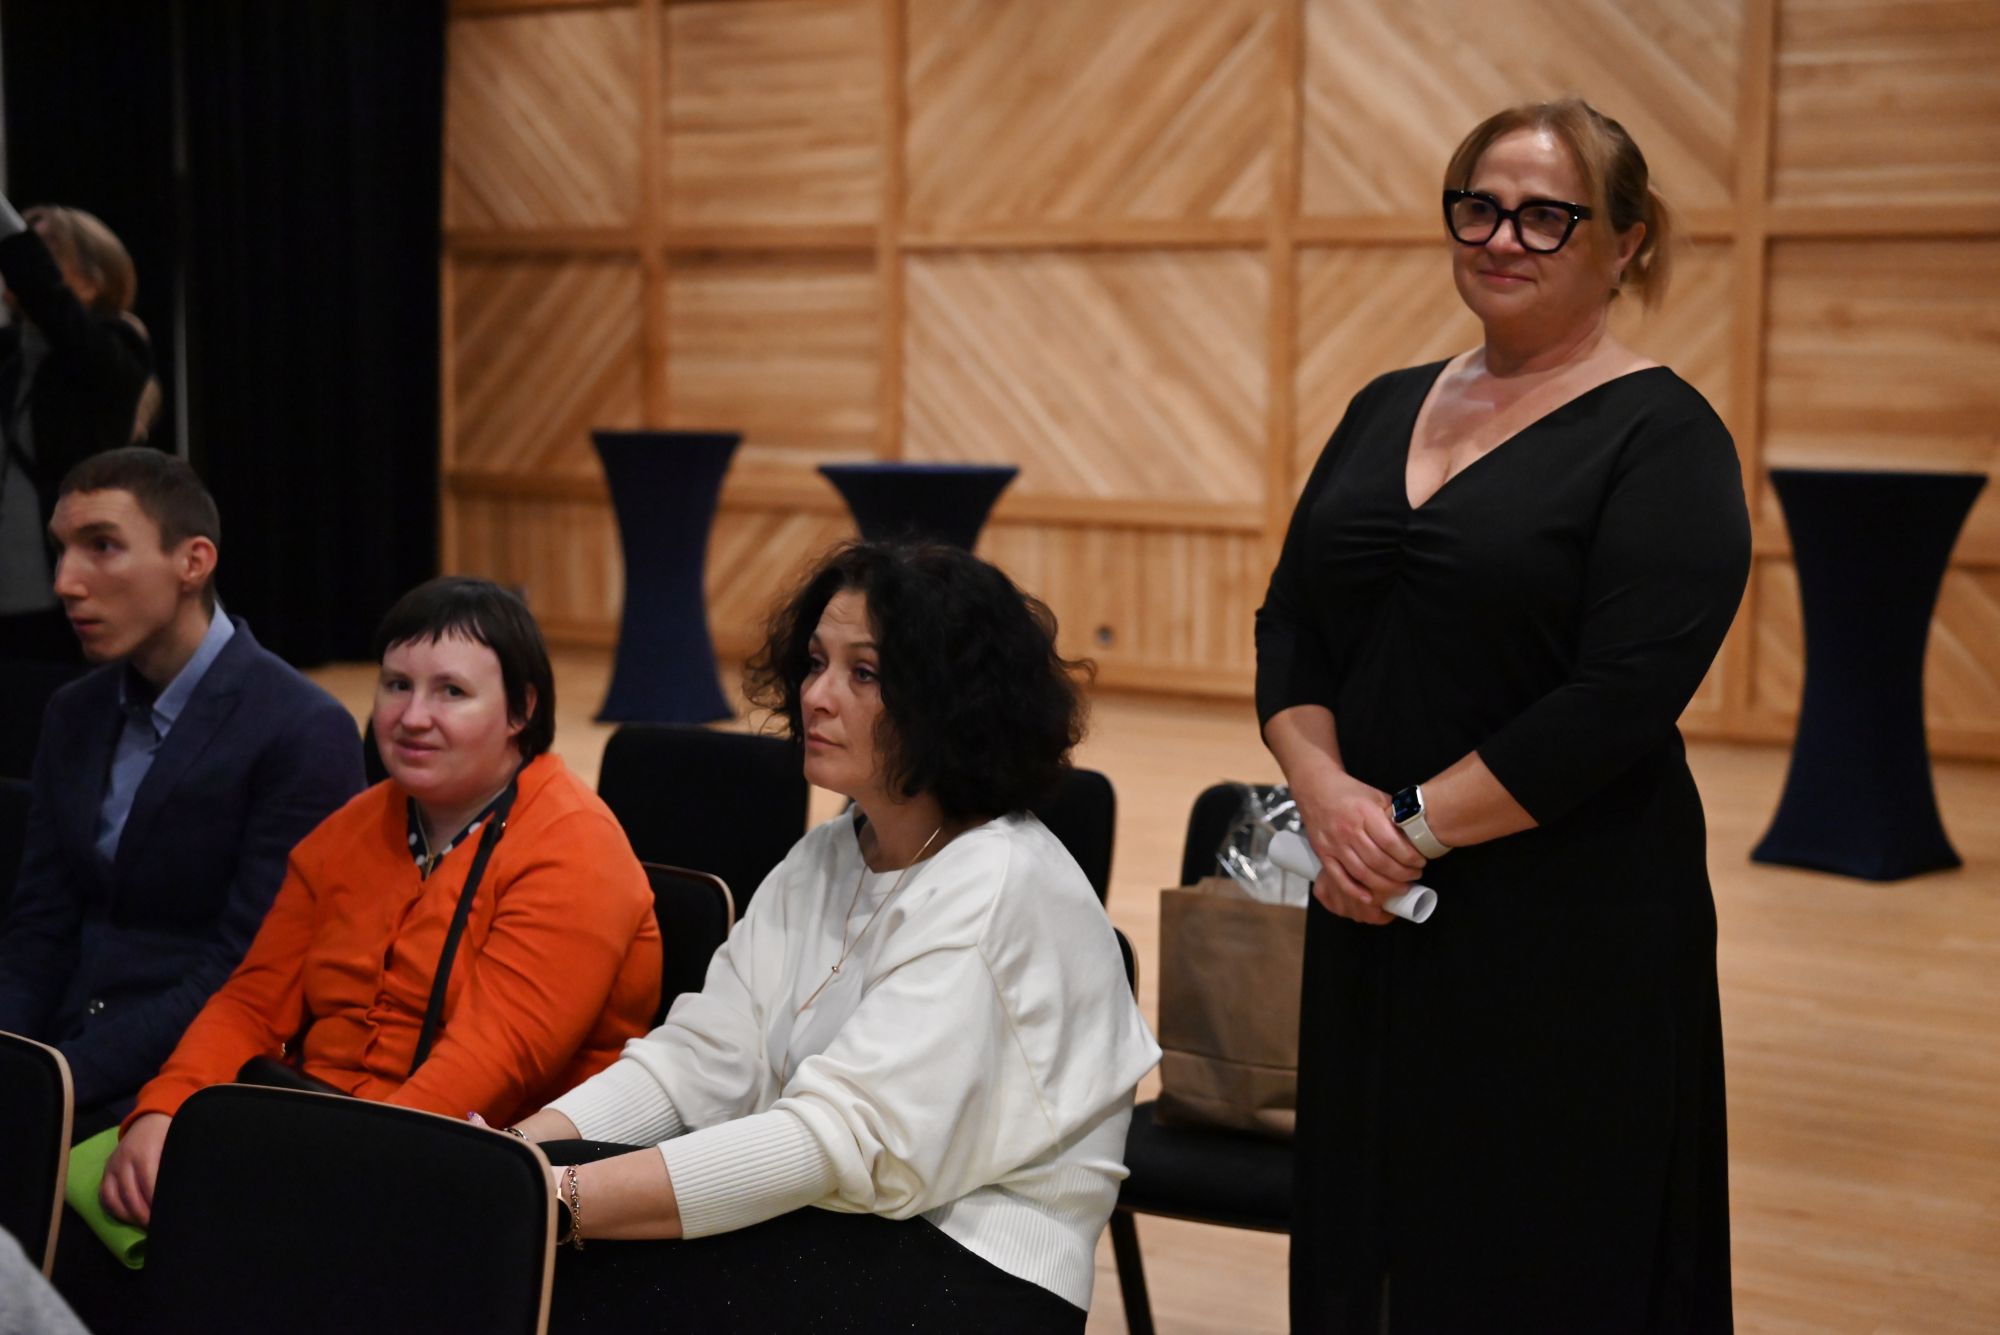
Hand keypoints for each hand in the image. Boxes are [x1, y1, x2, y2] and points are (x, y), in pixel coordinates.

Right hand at [101, 1113, 170, 1226]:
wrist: (150, 1119)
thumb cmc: (170, 1134)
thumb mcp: (178, 1144)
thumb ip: (178, 1166)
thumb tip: (186, 1191)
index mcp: (146, 1153)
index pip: (149, 1185)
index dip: (157, 1203)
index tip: (168, 1216)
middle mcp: (125, 1161)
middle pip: (131, 1196)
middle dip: (145, 1215)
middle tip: (160, 1227)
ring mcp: (113, 1167)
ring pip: (115, 1199)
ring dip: (131, 1216)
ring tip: (146, 1226)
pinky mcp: (105, 1172)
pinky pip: (105, 1196)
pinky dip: (116, 1211)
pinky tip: (130, 1218)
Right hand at [1290, 768, 1423, 926]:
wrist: (1315, 788)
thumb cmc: (1349, 792)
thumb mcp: (1375, 796)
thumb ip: (1393, 815)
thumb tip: (1414, 833)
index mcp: (1364, 813)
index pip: (1390, 842)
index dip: (1409, 856)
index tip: (1420, 861)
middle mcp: (1349, 830)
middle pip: (1379, 861)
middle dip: (1401, 874)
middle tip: (1414, 876)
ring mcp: (1334, 844)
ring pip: (1362, 873)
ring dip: (1384, 886)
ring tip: (1400, 888)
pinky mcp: (1323, 854)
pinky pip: (1339, 877)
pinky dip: (1354, 891)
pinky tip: (1369, 897)